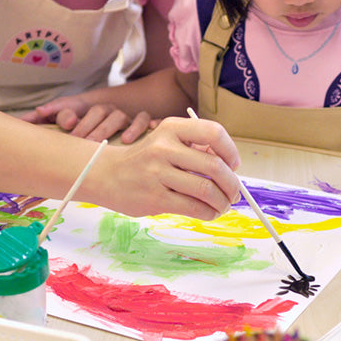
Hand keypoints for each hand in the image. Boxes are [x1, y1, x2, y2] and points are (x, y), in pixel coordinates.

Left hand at [20, 96, 154, 141]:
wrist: (130, 109)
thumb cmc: (93, 123)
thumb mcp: (74, 121)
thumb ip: (53, 118)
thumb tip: (27, 118)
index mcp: (84, 107)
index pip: (70, 105)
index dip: (59, 112)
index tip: (45, 118)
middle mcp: (104, 109)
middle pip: (96, 112)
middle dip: (86, 126)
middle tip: (77, 140)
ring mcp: (123, 114)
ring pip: (117, 117)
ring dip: (107, 130)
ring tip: (99, 144)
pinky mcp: (140, 120)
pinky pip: (142, 120)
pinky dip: (139, 128)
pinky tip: (132, 140)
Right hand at [94, 117, 242, 219]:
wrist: (106, 175)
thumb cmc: (146, 160)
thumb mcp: (167, 141)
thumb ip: (195, 148)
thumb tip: (230, 166)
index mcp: (171, 128)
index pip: (213, 133)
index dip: (230, 151)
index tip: (234, 164)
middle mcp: (164, 147)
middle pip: (214, 166)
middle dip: (232, 184)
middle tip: (234, 193)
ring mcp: (158, 173)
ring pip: (206, 190)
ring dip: (222, 202)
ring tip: (223, 205)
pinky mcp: (155, 198)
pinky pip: (193, 207)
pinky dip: (208, 212)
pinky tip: (209, 212)